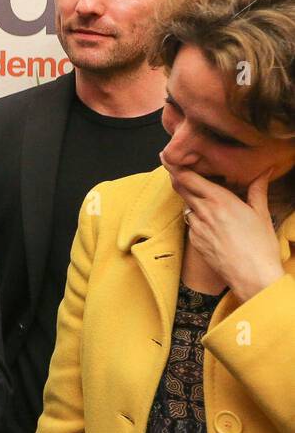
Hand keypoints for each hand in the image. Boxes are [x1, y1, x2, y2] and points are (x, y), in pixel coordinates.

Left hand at [165, 162, 285, 301]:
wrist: (252, 277)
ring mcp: (196, 227)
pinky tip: (210, 221)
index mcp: (220, 200)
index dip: (175, 166)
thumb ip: (258, 189)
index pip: (188, 178)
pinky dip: (197, 218)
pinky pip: (192, 223)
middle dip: (177, 176)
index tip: (167, 156)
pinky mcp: (194, 241)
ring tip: (199, 194)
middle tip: (173, 165)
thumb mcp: (261, 214)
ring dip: (189, 198)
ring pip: (186, 205)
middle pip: (181, 188)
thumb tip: (266, 170)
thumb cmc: (260, 246)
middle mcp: (204, 211)